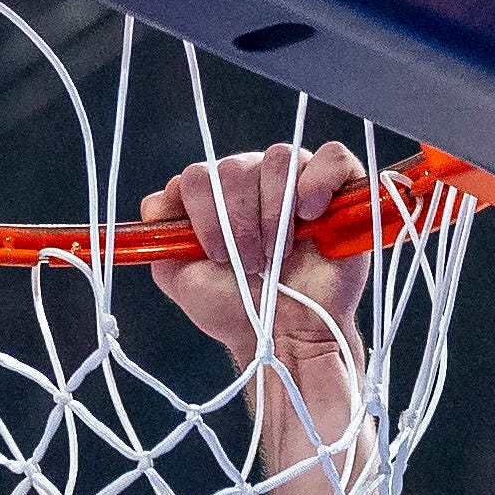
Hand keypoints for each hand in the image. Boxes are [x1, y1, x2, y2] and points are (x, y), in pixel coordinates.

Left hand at [146, 140, 369, 365]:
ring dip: (274, 213)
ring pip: (278, 159)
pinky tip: (311, 215)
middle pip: (235, 167)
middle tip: (251, 264)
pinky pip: (331, 156)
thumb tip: (155, 201)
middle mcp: (255, 179)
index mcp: (218, 196)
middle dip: (238, 222)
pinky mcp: (339, 187)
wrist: (285, 338)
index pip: (198, 176)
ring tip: (280, 254)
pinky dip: (318, 181)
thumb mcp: (181, 278)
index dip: (204, 214)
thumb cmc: (237, 309)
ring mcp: (297, 180)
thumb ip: (162, 237)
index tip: (216, 255)